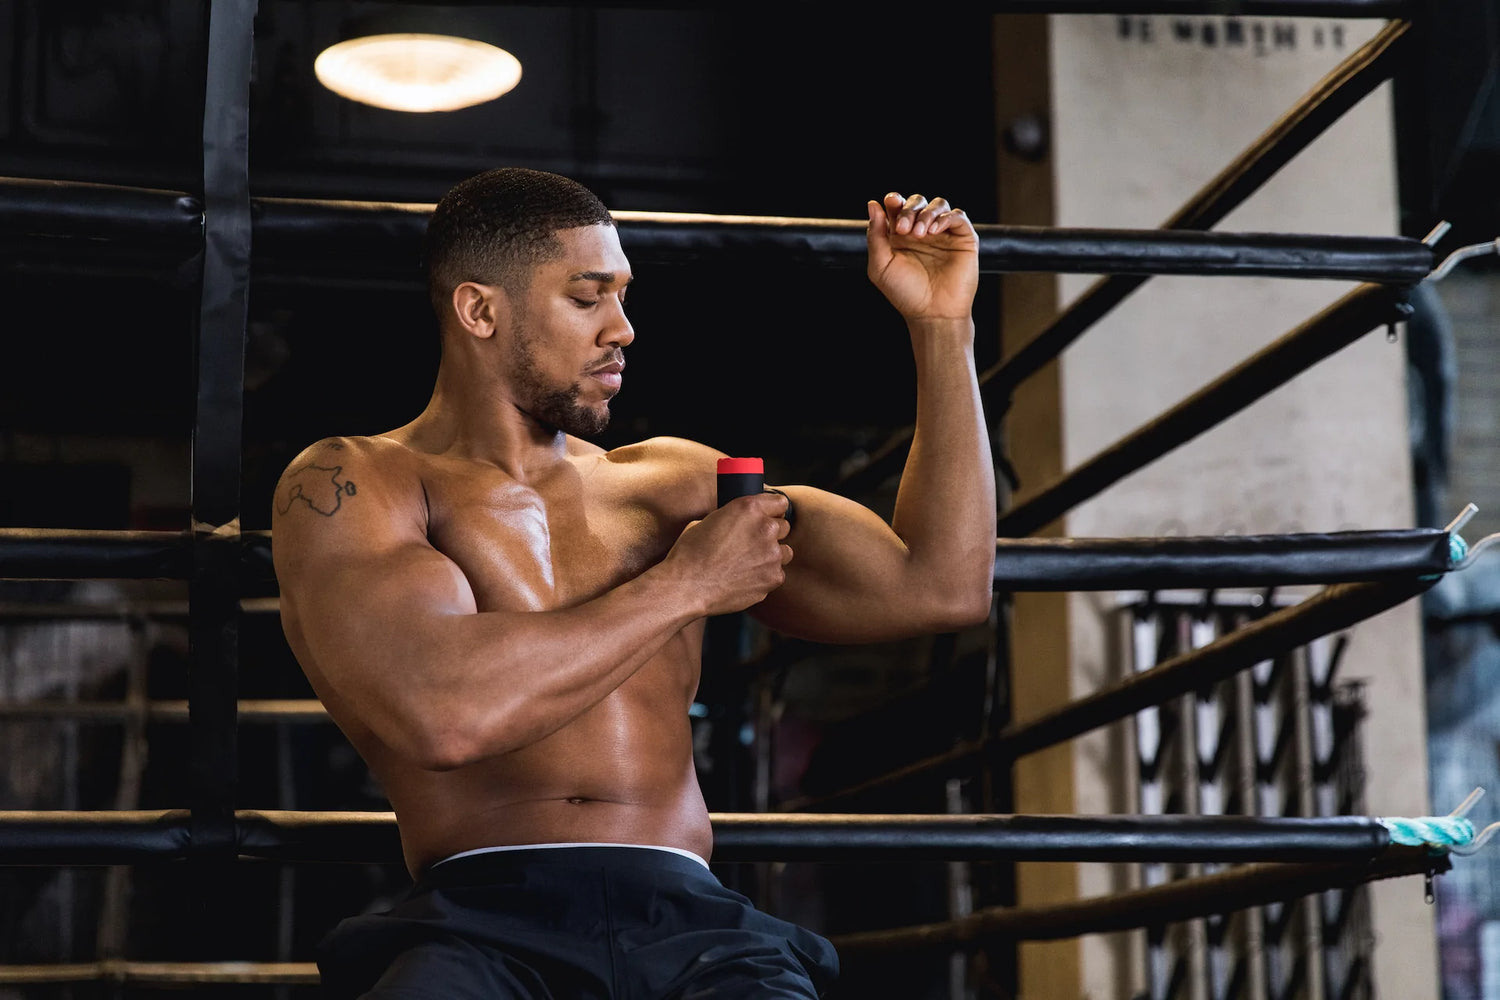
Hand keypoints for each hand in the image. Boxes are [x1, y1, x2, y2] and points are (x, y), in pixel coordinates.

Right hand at [665, 492, 791, 615]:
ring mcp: (772, 555)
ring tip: (748, 563)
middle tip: (751, 544)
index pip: (779, 503)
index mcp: (749, 508)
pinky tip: (745, 579)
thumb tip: (740, 522)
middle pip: (784, 527)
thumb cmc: (690, 552)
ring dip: (771, 555)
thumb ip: (733, 518)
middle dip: (770, 534)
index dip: (772, 511)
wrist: (686, 586)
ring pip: (784, 552)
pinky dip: (765, 576)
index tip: (767, 518)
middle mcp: (765, 529)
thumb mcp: (708, 520)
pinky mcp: (773, 578)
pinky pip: (777, 574)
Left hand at [866, 192, 978, 321]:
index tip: (890, 202)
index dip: (894, 200)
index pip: (897, 206)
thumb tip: (872, 204)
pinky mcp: (963, 239)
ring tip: (919, 234)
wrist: (932, 313)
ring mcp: (944, 234)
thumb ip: (875, 235)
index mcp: (901, 236)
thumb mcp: (881, 265)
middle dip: (908, 209)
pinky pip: (957, 216)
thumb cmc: (905, 293)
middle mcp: (922, 232)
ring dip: (926, 213)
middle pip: (917, 202)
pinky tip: (934, 232)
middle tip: (903, 229)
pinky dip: (945, 218)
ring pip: (938, 204)